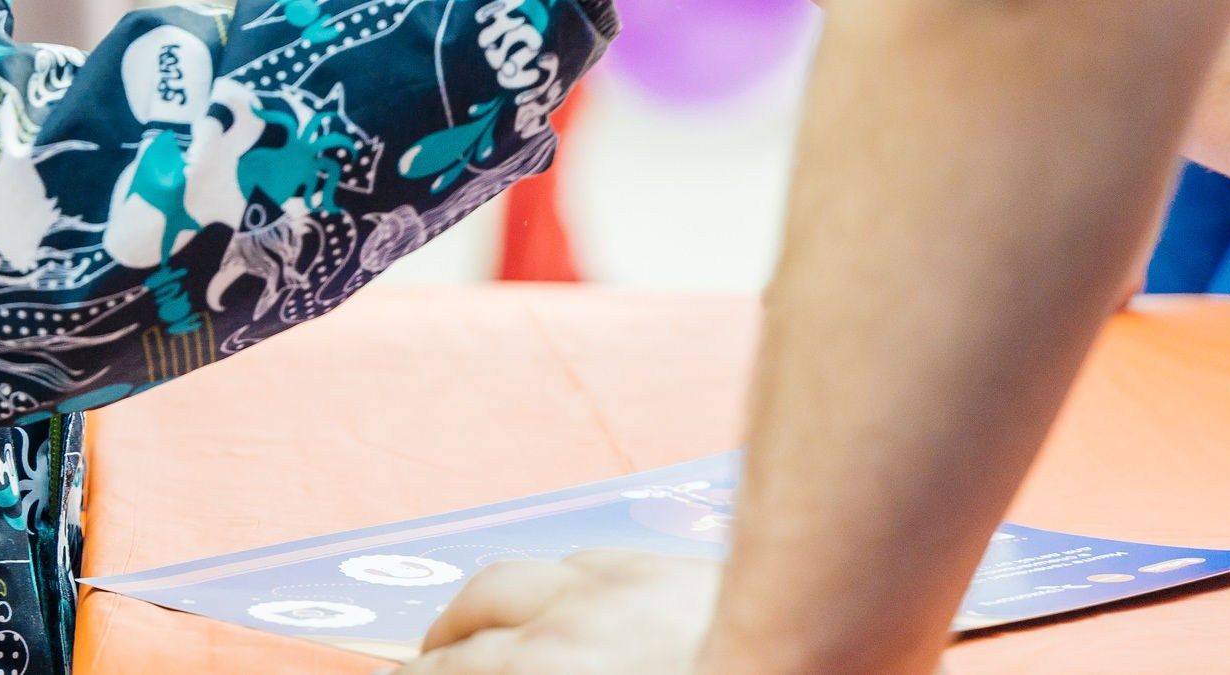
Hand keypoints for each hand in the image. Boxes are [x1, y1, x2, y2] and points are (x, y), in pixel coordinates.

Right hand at [397, 550, 721, 674]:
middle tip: (410, 670)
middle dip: (428, 659)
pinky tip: (542, 591)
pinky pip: (570, 565)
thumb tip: (527, 659)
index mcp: (549, 672)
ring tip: (449, 635)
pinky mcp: (651, 567)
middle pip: (465, 638)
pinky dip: (537, 583)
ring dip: (466, 614)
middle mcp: (560, 629)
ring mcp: (604, 591)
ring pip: (506, 588)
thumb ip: (556, 666)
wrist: (819, 663)